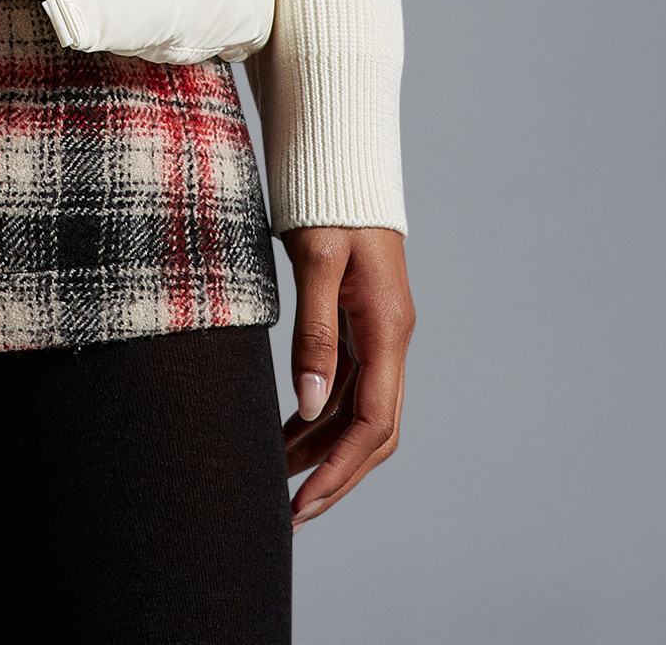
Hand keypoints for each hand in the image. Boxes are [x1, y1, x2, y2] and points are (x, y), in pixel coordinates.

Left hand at [278, 225, 414, 529]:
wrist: (341, 153)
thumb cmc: (327, 197)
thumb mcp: (316, 259)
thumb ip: (314, 331)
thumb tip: (312, 404)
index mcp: (388, 328)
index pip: (373, 424)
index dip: (340, 471)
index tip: (302, 504)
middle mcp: (390, 337)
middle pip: (372, 430)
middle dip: (334, 476)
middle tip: (287, 513)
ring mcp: (377, 330)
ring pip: (358, 410)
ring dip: (322, 449)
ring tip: (275, 478)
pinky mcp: (359, 319)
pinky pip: (346, 383)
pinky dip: (319, 414)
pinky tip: (288, 430)